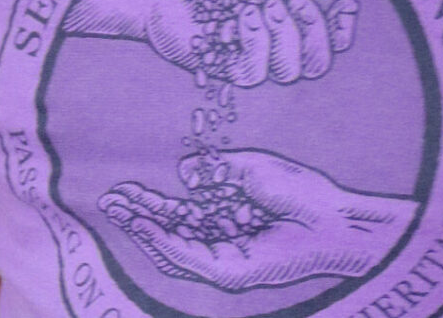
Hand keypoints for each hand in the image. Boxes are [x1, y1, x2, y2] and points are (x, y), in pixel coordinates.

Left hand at [63, 0, 356, 85]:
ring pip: (291, 71)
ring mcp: (248, 58)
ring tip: (258, 5)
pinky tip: (240, 16)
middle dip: (314, 30)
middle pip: (318, 61)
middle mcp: (272, 40)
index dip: (344, 28)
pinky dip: (255, 41)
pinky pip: (256, 74)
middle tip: (292, 1)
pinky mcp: (224, 71)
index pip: (330, 36)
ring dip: (282, 35)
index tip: (343, 5)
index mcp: (286, 12)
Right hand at [99, 149, 414, 291]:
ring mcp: (224, 261)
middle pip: (169, 233)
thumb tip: (184, 173)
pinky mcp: (232, 273)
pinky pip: (191, 259)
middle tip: (109, 201)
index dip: (149, 203)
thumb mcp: (251, 169)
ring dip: (145, 231)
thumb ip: (216, 171)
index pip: (177, 214)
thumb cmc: (300, 191)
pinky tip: (148, 227)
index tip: (123, 189)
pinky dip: (166, 243)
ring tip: (121, 210)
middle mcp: (220, 242)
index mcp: (224, 218)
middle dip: (138, 218)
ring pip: (174, 250)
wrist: (333, 218)